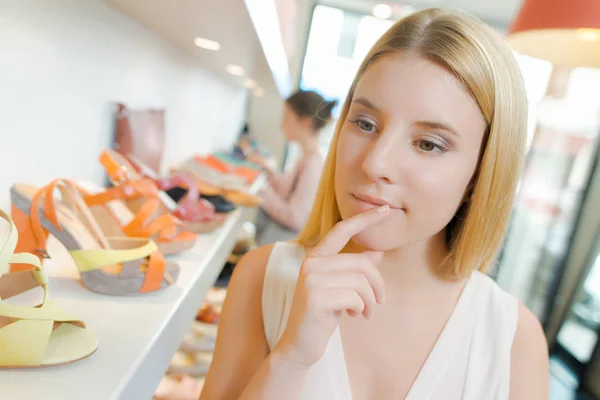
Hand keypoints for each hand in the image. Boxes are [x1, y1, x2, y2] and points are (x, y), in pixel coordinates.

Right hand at [275, 205, 389, 367]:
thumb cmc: (322, 315)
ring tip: (365, 312)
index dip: (364, 219)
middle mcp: (311, 264)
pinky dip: (361, 308)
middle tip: (379, 301)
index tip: (385, 210)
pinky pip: (354, 297)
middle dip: (377, 284)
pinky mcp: (315, 297)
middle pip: (361, 263)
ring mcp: (311, 279)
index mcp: (316, 257)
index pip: (341, 230)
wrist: (300, 345)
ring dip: (370, 301)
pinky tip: (352, 315)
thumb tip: (376, 251)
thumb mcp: (341, 288)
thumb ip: (354, 269)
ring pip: (360, 282)